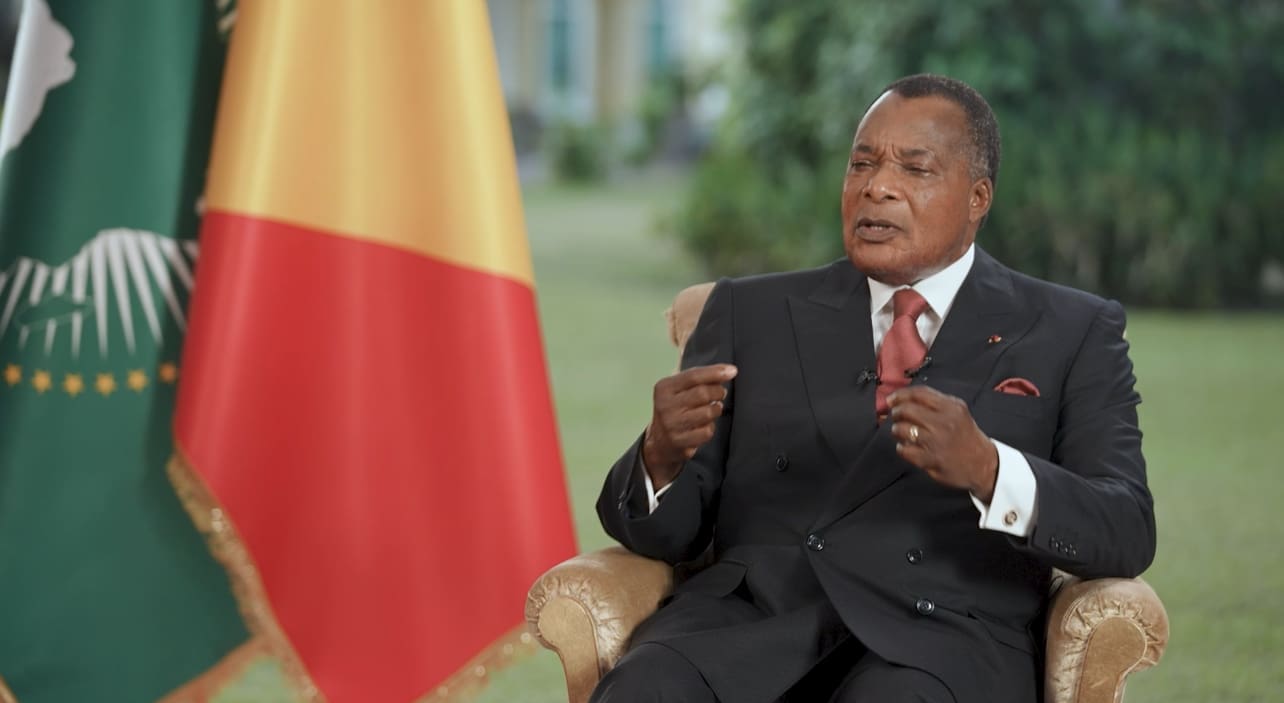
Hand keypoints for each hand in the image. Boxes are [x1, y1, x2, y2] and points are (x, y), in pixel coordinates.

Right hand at [642, 364, 737, 488]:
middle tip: (721, 394)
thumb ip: (698, 378)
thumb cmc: (675, 409)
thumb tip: (728, 370)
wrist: (660, 442)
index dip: (715, 372)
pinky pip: (707, 431)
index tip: (732, 371)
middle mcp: (665, 406)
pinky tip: (705, 425)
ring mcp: (672, 425)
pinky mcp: (680, 442)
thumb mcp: (678, 389)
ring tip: (713, 408)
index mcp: (664, 388)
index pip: (694, 376)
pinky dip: (710, 427)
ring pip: (708, 413)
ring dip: (716, 409)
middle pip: (703, 393)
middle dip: (718, 392)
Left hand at [887, 386, 998, 502]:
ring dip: (897, 431)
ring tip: (903, 434)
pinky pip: (904, 450)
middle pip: (906, 410)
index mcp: (951, 407)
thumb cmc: (965, 436)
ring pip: (902, 429)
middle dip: (896, 413)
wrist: (983, 464)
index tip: (891, 400)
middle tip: (897, 418)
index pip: (919, 394)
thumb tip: (901, 398)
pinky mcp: (931, 459)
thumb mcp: (957, 411)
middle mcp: (944, 422)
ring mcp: (936, 441)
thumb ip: (934, 402)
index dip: (900, 395)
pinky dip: (902, 448)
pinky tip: (908, 448)